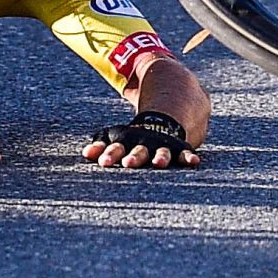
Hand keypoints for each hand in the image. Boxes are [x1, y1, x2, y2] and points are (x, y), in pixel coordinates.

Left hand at [84, 112, 199, 169]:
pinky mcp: (178, 147)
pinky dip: (188, 156)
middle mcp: (145, 142)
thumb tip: (84, 154)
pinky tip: (193, 161)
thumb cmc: (134, 135)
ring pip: (161, 151)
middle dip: (134, 157)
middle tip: (128, 164)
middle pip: (138, 150)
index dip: (109, 153)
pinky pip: (184, 152)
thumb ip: (101, 146)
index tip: (102, 161)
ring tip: (159, 163)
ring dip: (160, 157)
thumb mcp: (118, 138)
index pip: (116, 147)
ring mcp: (162, 144)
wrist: (163, 114)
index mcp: (128, 141)